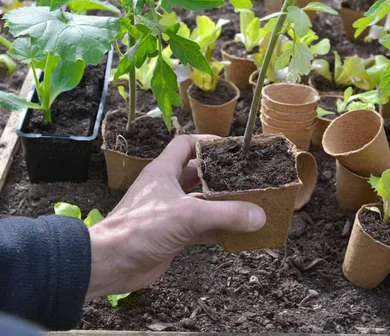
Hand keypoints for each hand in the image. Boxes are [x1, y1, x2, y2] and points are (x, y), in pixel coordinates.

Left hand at [86, 135, 266, 298]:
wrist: (110, 265)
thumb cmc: (140, 229)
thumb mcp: (187, 215)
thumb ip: (225, 214)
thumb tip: (259, 215)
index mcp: (164, 171)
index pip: (186, 145)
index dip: (207, 142)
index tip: (231, 148)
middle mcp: (167, 188)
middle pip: (198, 174)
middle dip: (222, 177)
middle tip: (246, 178)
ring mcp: (170, 212)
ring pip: (202, 203)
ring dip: (222, 205)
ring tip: (248, 205)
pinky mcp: (173, 235)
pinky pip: (201, 228)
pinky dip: (218, 230)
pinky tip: (237, 234)